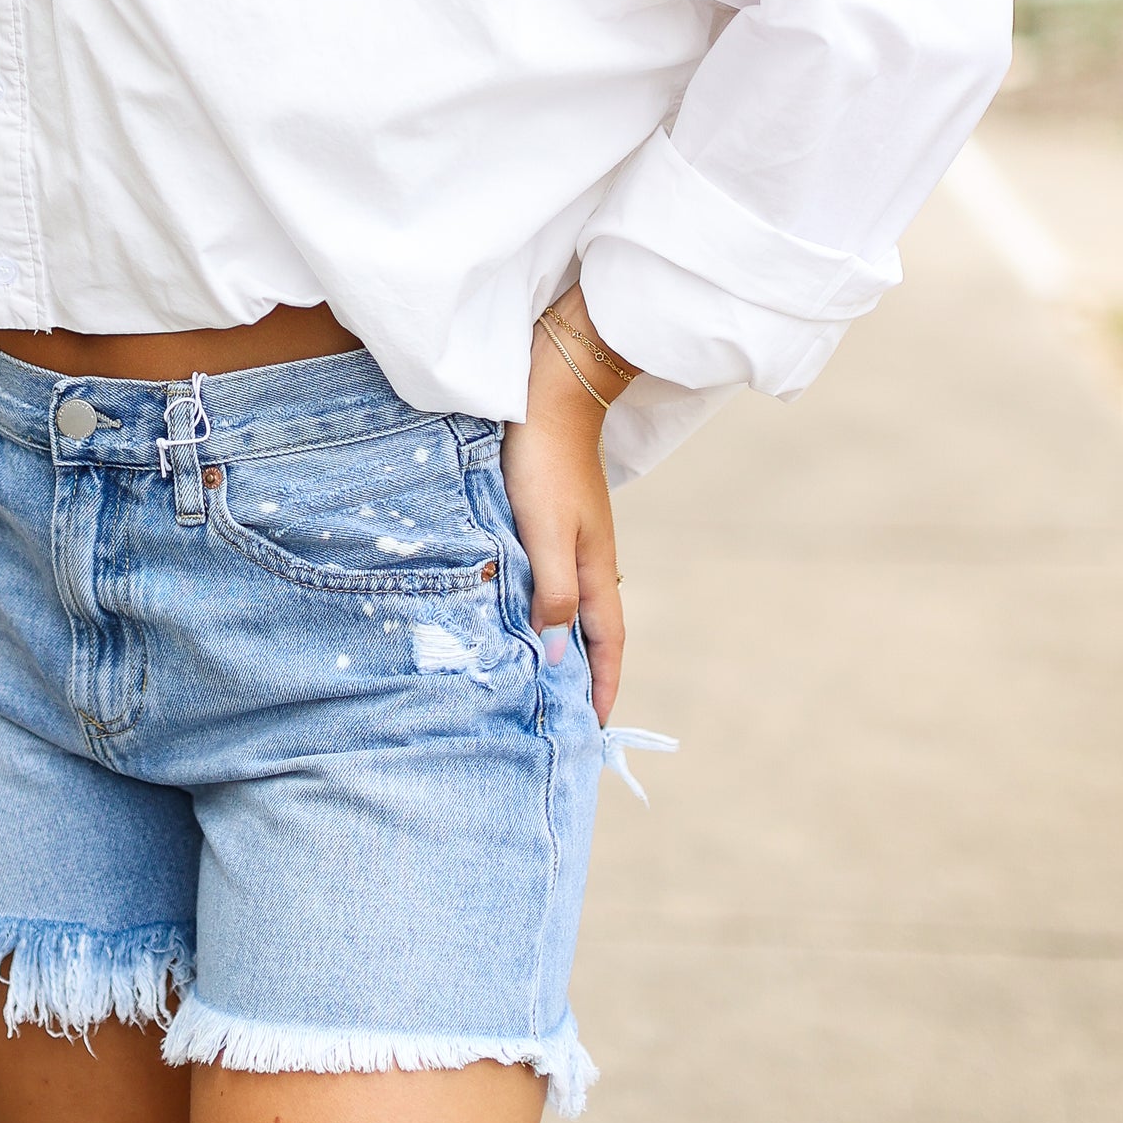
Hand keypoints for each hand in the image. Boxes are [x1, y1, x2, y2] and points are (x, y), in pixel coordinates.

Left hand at [499, 298, 626, 727]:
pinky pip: (550, 578)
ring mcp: (573, 538)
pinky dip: (540, 605)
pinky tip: (515, 609)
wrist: (548, 392)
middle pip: (591, 630)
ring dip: (558, 641)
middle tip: (561, 715)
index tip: (595, 730)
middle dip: (582, 674)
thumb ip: (553, 592)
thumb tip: (556, 653)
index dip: (603, 687)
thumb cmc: (544, 462)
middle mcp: (590, 560)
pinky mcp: (551, 518)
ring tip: (532, 674)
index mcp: (596, 570)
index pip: (607, 644)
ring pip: (568, 604)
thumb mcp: (546, 534)